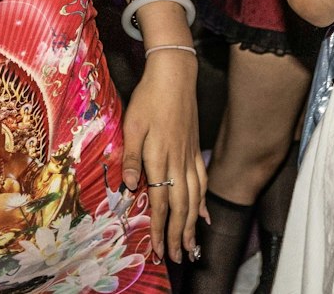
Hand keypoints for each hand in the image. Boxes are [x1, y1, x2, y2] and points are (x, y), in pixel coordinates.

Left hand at [120, 49, 206, 263]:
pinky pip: (202, 182)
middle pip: (181, 207)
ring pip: (195, 198)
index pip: (161, 203)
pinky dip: (203, 202)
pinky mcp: (195, 150)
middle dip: (179, 235)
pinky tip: (204, 214)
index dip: (160, 229)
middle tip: (177, 258)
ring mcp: (190, 156)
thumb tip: (129, 187)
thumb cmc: (149, 98)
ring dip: (193, 225)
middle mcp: (178, 162)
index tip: (158, 250)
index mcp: (160, 158)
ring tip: (192, 246)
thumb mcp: (132, 124)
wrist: (174, 75)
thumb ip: (131, 157)